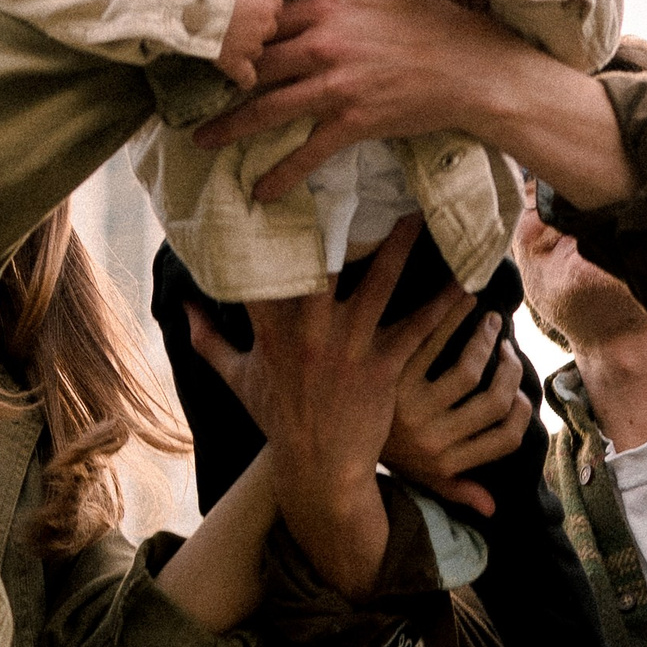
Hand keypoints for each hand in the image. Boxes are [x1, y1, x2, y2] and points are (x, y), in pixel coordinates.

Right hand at [183, 222, 475, 592]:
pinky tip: (464, 278)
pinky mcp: (383, 367)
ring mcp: (349, 348)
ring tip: (418, 212)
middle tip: (360, 178)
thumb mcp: (238, 379)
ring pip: (380, 284)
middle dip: (344, 222)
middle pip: (327, 265)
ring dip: (401, 247)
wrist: (319, 469)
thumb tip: (182, 306)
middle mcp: (310, 333)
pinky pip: (418, 326)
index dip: (272, 228)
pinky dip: (443, 303)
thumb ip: (208, 340)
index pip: (266, 270)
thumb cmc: (279, 420)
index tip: (280, 186)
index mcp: (272, 331)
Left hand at [198, 0, 485, 200]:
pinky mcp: (354, 121)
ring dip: (231, 128)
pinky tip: (260, 191)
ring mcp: (337, 86)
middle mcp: (323, 46)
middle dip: (216, 81)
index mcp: (326, 8)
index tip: (204, 43)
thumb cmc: (431, 16)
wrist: (471, 66)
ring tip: (202, 140)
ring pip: (270, 108)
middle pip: (255, 65)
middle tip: (184, 93)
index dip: (231, 31)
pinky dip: (282, 174)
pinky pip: (309, 152)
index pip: (264, 19)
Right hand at [215, 0, 289, 87]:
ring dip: (244, 49)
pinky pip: (247, 78)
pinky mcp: (233, 62)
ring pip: (255, 52)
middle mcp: (266, 25)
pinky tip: (236, 76)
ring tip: (222, 39)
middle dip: (252, 29)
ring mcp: (250, 46)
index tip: (240, 5)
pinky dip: (243, 78)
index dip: (256, 8)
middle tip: (229, 21)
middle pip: (266, 31)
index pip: (273, 9)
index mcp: (271, 1)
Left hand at [383, 310, 531, 515]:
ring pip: (468, 369)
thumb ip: (457, 490)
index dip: (522, 410)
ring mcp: (411, 408)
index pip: (506, 438)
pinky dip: (451, 317)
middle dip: (509, 368)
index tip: (519, 388)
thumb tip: (493, 509)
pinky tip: (461, 301)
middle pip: (494, 400)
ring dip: (486, 339)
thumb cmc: (379, 453)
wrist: (321, 444)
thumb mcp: (419, 478)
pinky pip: (430, 343)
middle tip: (506, 344)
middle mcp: (432, 438)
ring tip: (488, 320)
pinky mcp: (390, 379)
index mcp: (446, 461)